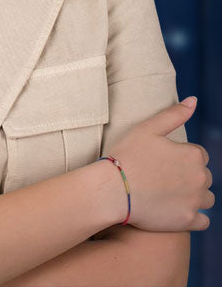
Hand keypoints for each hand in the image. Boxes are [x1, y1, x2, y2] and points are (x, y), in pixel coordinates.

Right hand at [109, 97, 213, 231]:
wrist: (113, 189)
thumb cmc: (127, 155)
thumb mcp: (147, 128)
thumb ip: (174, 114)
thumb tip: (194, 100)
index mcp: (193, 155)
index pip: (198, 154)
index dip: (180, 156)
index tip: (162, 159)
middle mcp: (200, 178)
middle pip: (204, 176)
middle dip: (189, 175)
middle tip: (162, 176)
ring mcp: (196, 201)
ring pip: (206, 198)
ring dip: (194, 195)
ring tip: (169, 193)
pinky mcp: (188, 221)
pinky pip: (203, 221)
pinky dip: (194, 216)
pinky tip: (175, 210)